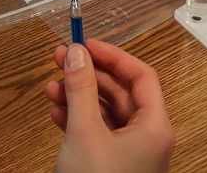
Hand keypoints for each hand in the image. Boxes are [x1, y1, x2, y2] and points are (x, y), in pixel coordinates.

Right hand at [46, 39, 172, 172]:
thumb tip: (76, 52)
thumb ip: (81, 89)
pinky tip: (57, 113)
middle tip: (61, 60)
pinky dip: (79, 121)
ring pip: (106, 113)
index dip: (113, 56)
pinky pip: (99, 133)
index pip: (141, 76)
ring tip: (51, 89)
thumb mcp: (85, 133)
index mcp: (155, 127)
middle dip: (88, 76)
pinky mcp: (114, 165)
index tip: (85, 44)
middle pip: (121, 93)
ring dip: (78, 98)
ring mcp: (132, 153)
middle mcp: (148, 138)